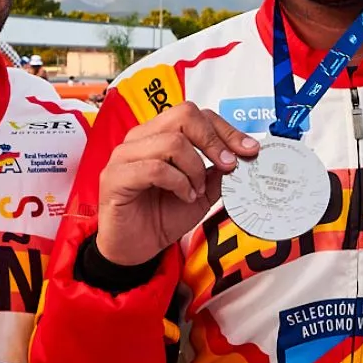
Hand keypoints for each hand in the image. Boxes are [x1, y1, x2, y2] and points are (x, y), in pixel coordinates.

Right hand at [94, 105, 258, 264]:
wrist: (134, 248)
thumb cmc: (161, 216)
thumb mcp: (202, 193)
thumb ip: (218, 172)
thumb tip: (242, 155)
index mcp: (159, 135)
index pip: (195, 114)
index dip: (226, 129)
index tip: (248, 150)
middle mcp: (140, 138)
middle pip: (184, 115)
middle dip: (214, 141)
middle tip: (227, 166)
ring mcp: (124, 156)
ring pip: (173, 142)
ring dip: (195, 168)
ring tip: (196, 190)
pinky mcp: (114, 177)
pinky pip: (155, 168)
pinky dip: (178, 183)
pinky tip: (183, 196)